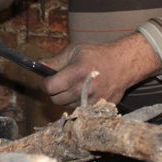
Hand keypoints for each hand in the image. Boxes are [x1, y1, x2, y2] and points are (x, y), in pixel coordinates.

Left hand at [40, 33, 161, 106]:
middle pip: (56, 100)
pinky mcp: (99, 108)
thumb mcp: (75, 51)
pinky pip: (80, 110)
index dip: (45, 84)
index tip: (47, 80)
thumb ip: (56, 61)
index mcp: (76, 73)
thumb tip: (38, 65)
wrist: (123, 64)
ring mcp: (92, 101)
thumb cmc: (98, 55)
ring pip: (67, 106)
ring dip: (66, 98)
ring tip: (75, 86)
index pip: (49, 88)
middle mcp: (83, 89)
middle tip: (60, 83)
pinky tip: (84, 92)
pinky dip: (78, 103)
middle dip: (54, 92)